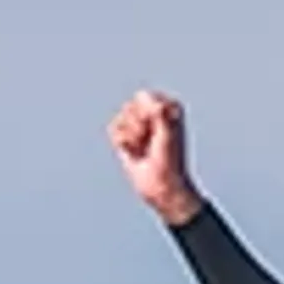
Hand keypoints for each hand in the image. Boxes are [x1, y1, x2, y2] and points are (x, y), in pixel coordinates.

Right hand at [107, 89, 202, 224]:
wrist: (161, 186)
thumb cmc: (169, 161)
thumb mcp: (167, 134)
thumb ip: (159, 114)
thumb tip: (151, 102)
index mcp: (168, 107)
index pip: (144, 97)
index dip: (146, 113)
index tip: (158, 129)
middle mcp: (153, 112)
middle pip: (131, 105)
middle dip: (137, 124)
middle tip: (150, 140)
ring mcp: (139, 124)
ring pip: (121, 117)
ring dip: (131, 135)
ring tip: (143, 148)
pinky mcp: (127, 137)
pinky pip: (114, 129)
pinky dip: (122, 142)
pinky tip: (134, 152)